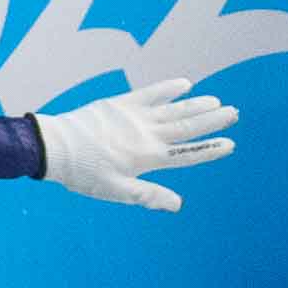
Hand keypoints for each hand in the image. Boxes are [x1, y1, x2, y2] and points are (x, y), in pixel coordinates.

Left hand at [32, 79, 236, 211]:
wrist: (53, 147)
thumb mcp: (115, 190)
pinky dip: (168, 88)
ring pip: (174, 109)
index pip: (187, 154)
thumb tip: (178, 204)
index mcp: (147, 157)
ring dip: (197, 105)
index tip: (229, 144)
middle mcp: (146, 134)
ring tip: (216, 102)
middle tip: (234, 113)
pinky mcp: (119, 103)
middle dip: (212, 121)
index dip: (210, 150)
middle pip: (187, 127)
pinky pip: (149, 93)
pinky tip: (185, 83)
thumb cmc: (83, 173)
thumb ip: (147, 195)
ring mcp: (134, 116)